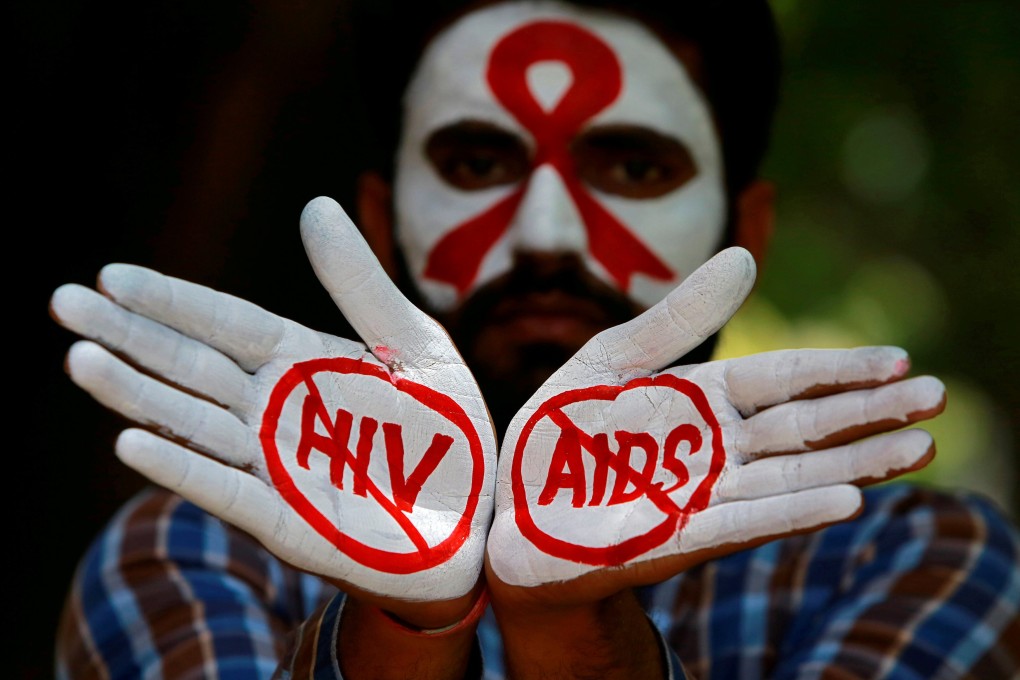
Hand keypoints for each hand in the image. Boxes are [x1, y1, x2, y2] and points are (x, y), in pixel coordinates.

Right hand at [50, 196, 496, 603]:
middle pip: (191, 366)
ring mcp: (276, 465)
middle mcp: (276, 410)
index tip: (112, 276)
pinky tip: (131, 442)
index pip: (225, 323)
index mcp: (303, 363)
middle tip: (62, 305)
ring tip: (81, 359)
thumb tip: (314, 205)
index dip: (171, 300)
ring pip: (194, 423)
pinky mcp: (288, 519)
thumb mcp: (415, 345)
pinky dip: (182, 469)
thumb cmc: (447, 429)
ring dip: (137, 394)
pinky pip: (228, 491)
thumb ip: (361, 285)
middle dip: (128, 337)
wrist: (477, 514)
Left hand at [486, 246, 944, 598]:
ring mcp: (701, 496)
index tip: (899, 359)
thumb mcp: (609, 360)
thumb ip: (675, 319)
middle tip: (937, 397)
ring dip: (854, 464)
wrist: (511, 510)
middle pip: (804, 427)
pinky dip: (792, 510)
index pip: (783, 378)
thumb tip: (744, 257)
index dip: (839, 369)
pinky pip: (742, 522)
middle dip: (869, 414)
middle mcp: (714, 449)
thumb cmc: (559, 434)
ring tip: (918, 448)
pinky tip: (847, 501)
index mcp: (701, 401)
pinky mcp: (675, 538)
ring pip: (790, 477)